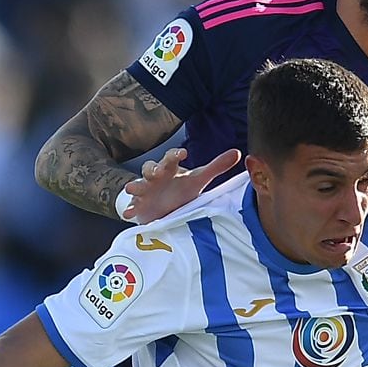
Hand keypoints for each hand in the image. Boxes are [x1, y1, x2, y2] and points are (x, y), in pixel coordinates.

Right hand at [122, 147, 240, 223]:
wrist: (164, 206)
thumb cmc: (182, 189)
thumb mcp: (199, 179)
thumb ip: (217, 166)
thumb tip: (238, 152)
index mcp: (170, 169)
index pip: (170, 158)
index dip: (175, 154)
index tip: (182, 153)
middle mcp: (155, 177)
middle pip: (150, 167)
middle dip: (151, 169)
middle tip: (156, 172)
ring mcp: (145, 191)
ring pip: (137, 184)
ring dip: (135, 185)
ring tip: (133, 188)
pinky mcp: (139, 206)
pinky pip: (131, 207)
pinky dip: (129, 210)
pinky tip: (129, 214)